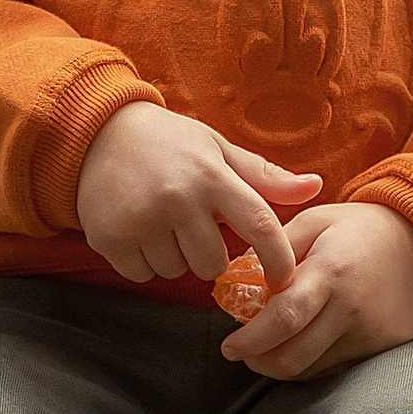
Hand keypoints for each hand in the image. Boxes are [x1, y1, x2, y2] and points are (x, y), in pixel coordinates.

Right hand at [76, 100, 318, 291]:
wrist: (96, 133)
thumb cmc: (169, 143)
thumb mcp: (217, 149)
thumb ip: (264, 176)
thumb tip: (316, 187)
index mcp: (211, 174)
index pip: (259, 225)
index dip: (278, 259)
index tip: (284, 280)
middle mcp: (177, 198)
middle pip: (213, 264)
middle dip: (208, 255)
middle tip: (192, 226)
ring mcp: (141, 220)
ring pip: (176, 272)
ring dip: (174, 257)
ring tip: (161, 223)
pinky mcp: (111, 238)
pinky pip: (142, 274)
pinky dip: (143, 261)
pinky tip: (137, 230)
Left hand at [218, 197, 412, 380]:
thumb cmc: (362, 229)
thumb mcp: (317, 220)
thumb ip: (276, 248)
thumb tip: (238, 277)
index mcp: (329, 272)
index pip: (283, 318)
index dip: (250, 339)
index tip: (229, 346)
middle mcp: (349, 309)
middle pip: (293, 357)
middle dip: (260, 362)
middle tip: (244, 352)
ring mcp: (368, 333)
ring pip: (311, 369)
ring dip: (282, 365)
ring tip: (270, 346)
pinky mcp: (381, 347)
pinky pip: (334, 368)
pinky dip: (310, 363)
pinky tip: (302, 344)